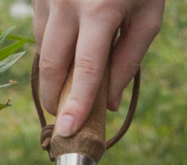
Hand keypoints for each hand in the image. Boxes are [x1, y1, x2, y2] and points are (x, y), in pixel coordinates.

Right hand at [33, 0, 163, 136]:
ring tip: (72, 73)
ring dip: (54, 70)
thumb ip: (129, 60)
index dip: (76, 103)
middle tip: (64, 114)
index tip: (69, 129)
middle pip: (50, 66)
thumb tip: (110, 103)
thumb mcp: (148, 15)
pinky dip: (51, 46)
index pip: (84, 69)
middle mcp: (67, 3)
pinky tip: (68, 42)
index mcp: (100, 10)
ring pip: (41, 49)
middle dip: (54, 97)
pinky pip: (38, 30)